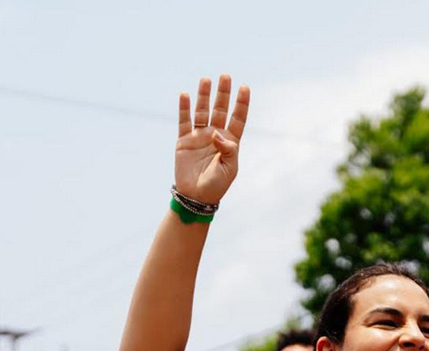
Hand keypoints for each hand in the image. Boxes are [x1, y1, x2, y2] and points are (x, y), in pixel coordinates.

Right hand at [174, 75, 249, 204]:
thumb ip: (227, 148)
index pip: (238, 118)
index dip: (241, 103)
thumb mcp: (229, 168)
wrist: (196, 197)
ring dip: (204, 96)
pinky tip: (185, 95)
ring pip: (202, 111)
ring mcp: (199, 136)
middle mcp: (215, 135)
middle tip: (226, 76)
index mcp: (230, 142)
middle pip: (220, 109)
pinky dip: (184, 109)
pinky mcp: (184, 141)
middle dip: (223, 93)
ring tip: (206, 79)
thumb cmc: (216, 185)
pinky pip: (184, 121)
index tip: (245, 87)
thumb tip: (217, 132)